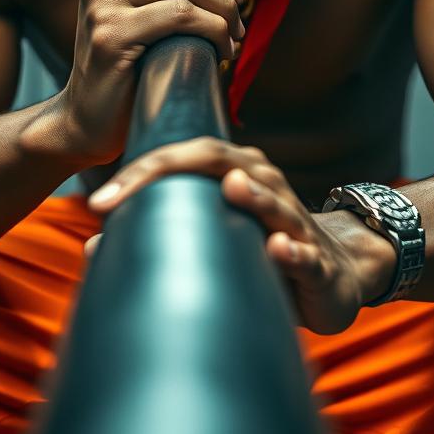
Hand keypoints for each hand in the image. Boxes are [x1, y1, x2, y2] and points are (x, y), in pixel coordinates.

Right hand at [62, 0, 244, 164]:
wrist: (88, 117)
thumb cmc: (128, 67)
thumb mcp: (145, 13)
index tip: (236, 5)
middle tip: (238, 29)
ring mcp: (102, 2)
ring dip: (223, 16)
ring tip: (231, 42)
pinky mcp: (111, 34)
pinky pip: (182, 17)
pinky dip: (213, 32)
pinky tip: (220, 53)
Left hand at [84, 137, 397, 334]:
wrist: (337, 275)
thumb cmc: (262, 252)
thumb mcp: (213, 240)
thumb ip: (164, 235)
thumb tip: (96, 245)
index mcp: (234, 172)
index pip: (182, 158)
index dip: (138, 173)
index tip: (97, 203)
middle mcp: (263, 183)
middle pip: (217, 161)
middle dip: (168, 171)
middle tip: (120, 193)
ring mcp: (294, 220)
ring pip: (271, 200)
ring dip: (252, 196)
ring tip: (230, 188)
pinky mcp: (318, 261)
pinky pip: (306, 253)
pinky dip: (293, 251)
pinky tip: (279, 249)